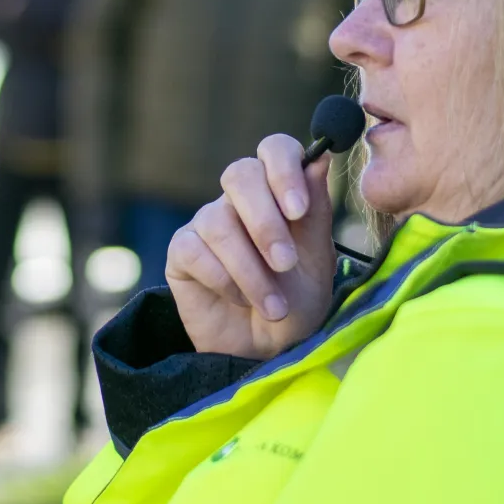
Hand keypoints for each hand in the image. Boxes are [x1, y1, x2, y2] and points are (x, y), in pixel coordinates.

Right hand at [167, 135, 335, 358]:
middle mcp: (240, 200)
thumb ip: (316, 213)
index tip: (299, 209)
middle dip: (265, 221)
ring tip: (274, 306)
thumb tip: (321, 157)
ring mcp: (208, 223)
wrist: (267, 353)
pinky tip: (240, 300)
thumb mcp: (317, 263)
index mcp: (278, 191)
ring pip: (218, 221)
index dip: (284, 169)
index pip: (275, 149)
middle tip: (285, 263)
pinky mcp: (182, 252)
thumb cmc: (297, 303)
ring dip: (250, 269)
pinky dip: (223, 279)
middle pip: (239, 174)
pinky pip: (194, 250)